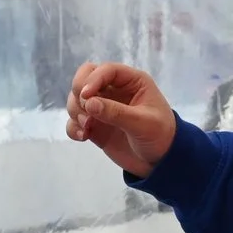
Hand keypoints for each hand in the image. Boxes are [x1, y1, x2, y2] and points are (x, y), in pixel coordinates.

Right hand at [65, 62, 177, 177]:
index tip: (86, 97)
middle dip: (78, 92)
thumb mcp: (143, 124)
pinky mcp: (94, 125)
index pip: (106, 70)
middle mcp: (114, 90)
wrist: (159, 162)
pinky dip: (73, 127)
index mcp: (132, 82)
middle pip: (85, 77)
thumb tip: (89, 104)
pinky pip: (75, 121)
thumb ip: (117, 113)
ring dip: (75, 111)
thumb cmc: (159, 136)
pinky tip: (82, 137)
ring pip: (76, 99)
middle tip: (85, 111)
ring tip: (86, 127)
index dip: (93, 80)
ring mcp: (102, 108)